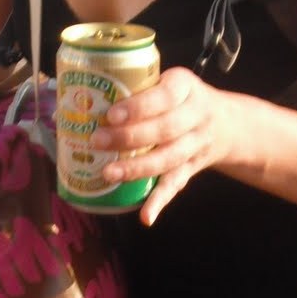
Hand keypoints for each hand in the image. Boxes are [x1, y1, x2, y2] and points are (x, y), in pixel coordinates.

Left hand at [92, 66, 230, 225]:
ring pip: (169, 158)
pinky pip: (176, 185)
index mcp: (185, 87)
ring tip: (108, 173)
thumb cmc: (180, 99)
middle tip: (96, 141)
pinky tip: (145, 216)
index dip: (138, 107)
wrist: (227, 123)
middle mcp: (196, 116)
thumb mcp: (167, 81)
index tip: (111, 114)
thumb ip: (134, 88)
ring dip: (138, 168)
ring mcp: (196, 144)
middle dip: (129, 138)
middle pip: (165, 130)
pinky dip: (160, 202)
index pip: (164, 96)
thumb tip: (69, 103)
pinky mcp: (193, 168)